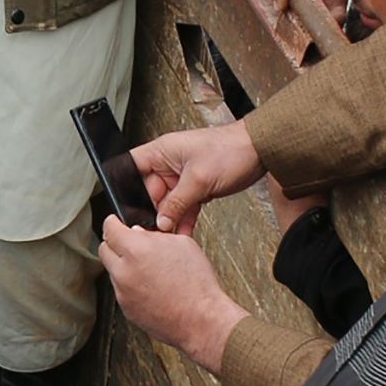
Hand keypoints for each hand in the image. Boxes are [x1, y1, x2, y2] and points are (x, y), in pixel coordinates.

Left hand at [100, 219, 246, 372]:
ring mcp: (122, 292)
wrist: (200, 319)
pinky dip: (131, 285)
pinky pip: (121, 290)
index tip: (116, 222)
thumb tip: (139, 232)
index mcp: (136, 250)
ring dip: (124, 266)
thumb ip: (155, 235)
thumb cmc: (196, 284)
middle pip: (104, 249)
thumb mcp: (182, 244)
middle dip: (115, 244)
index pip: (109, 228)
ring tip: (149, 268)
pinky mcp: (126, 309)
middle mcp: (124, 271)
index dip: (113, 222)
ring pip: (113, 271)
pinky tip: (151, 285)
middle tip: (131, 244)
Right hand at [130, 119, 262, 230]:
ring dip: (169, 219)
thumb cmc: (230, 150)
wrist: (260, 151)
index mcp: (162, 151)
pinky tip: (183, 231)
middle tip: (154, 230)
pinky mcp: (196, 186)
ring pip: (167, 202)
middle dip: (152, 211)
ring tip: (169, 235)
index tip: (126, 208)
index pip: (131, 168)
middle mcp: (168, 163)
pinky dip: (183, 218)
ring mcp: (181, 176)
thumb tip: (161, 221)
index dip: (125, 188)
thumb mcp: (198, 180)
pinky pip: (183, 206)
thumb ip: (176, 203)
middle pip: (148, 192)